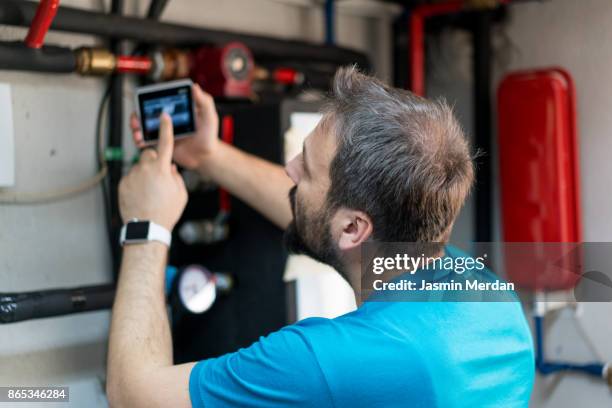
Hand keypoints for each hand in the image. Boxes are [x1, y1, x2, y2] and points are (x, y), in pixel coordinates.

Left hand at [119, 113, 187, 230]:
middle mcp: (145, 169)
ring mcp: (132, 175)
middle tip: (159, 177)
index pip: (165, 143)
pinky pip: (131, 178)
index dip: (166, 128)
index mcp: (162, 169)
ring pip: (140, 168)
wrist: (146, 228)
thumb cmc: (166, 212)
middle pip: (149, 154)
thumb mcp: (181, 194)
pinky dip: (136, 184)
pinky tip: (141, 197)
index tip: (163, 116)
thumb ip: (176, 177)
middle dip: (154, 160)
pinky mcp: (122, 183)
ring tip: (150, 193)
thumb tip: (170, 169)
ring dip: (145, 175)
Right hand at [131, 84, 219, 169]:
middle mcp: (168, 119)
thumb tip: (195, 87)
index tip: (144, 101)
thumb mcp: (210, 117)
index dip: (149, 99)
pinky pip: (147, 141)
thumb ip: (205, 102)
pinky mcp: (161, 144)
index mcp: (176, 109)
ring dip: (136, 127)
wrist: (206, 157)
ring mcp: (163, 131)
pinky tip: (141, 142)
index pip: (160, 100)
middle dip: (138, 114)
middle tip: (137, 119)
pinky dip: (140, 141)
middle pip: (147, 113)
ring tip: (137, 132)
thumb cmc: (210, 136)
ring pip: (144, 126)